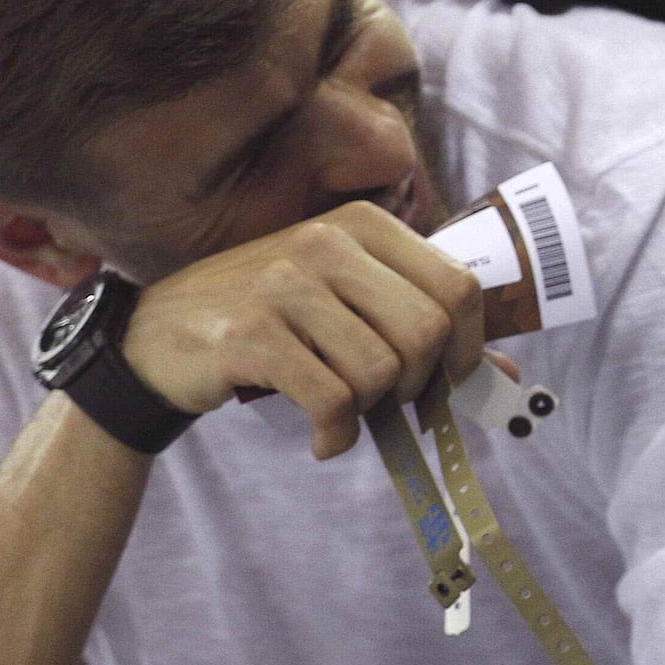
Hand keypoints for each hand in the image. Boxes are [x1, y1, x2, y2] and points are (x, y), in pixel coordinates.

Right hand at [124, 200, 483, 457]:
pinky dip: (337, 436)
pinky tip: (323, 439)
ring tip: (342, 415)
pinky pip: (333, 400)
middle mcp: (325, 242)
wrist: (156, 338)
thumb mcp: (348, 305)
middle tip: (391, 403)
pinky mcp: (250, 334)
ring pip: (381, 370)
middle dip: (420, 384)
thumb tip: (508, 380)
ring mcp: (284, 285)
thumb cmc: (271, 320)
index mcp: (363, 225)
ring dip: (370, 413)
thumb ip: (425, 330)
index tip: (448, 379)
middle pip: (427, 330)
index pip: (459, 285)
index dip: (469, 345)